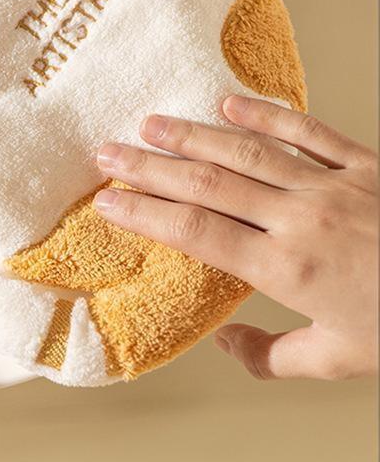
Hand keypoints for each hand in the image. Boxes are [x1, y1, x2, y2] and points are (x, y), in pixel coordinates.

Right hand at [93, 94, 377, 381]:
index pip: (197, 232)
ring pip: (247, 150)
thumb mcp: (338, 359)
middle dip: (150, 167)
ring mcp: (333, 186)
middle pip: (209, 184)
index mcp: (288, 269)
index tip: (107, 201)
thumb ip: (271, 354)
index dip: (146, 213)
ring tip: (149, 123)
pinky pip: (309, 130)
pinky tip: (229, 102)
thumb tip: (222, 340)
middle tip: (107, 151)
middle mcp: (301, 219)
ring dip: (193, 134)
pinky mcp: (365, 164)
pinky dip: (267, 113)